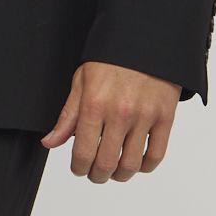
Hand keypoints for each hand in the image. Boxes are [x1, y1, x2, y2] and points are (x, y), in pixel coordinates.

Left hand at [40, 61, 180, 181]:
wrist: (144, 39)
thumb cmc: (110, 59)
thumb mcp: (81, 82)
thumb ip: (68, 116)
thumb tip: (50, 142)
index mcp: (95, 104)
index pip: (83, 153)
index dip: (79, 168)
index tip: (79, 168)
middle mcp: (120, 113)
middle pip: (107, 165)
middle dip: (97, 175)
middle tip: (95, 173)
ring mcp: (145, 117)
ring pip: (131, 165)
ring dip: (120, 175)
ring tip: (115, 170)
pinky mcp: (165, 118)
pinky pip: (156, 155)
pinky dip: (145, 167)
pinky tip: (137, 162)